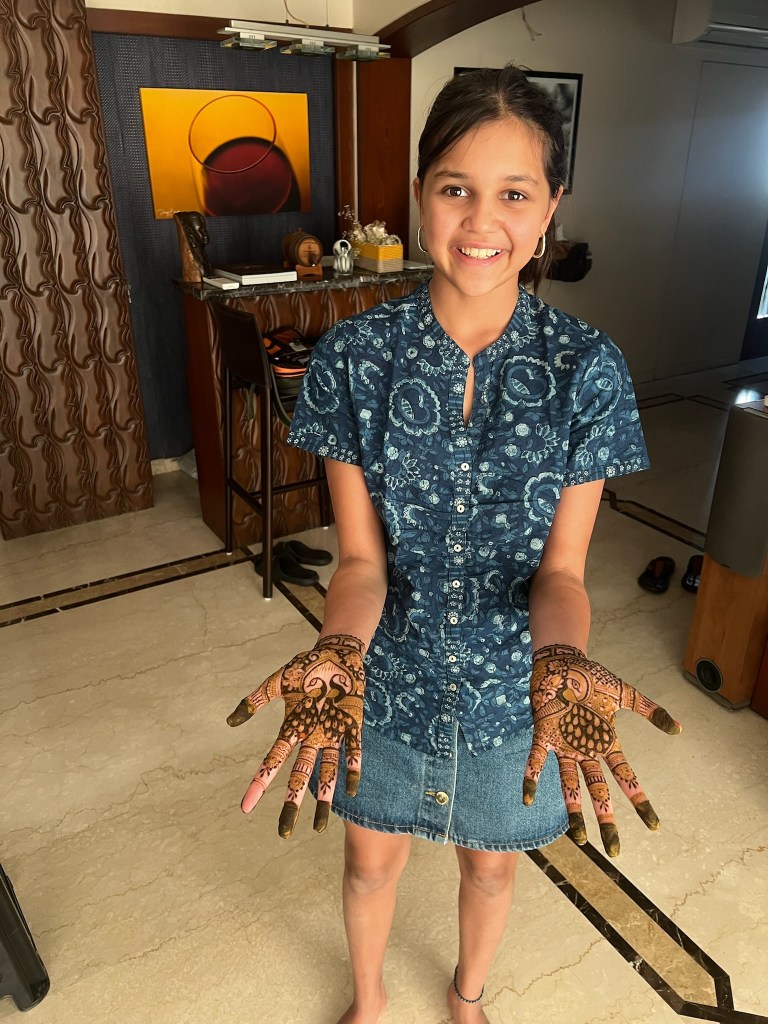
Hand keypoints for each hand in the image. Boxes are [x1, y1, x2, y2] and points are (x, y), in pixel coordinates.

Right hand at [227, 634, 364, 837]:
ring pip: (326, 772)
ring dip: (323, 797)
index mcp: (292, 727)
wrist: (339, 654)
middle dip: (291, 803)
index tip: (245, 807)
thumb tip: (231, 722)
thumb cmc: (308, 666)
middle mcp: (311, 737)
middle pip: (299, 775)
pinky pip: (353, 752)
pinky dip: (351, 770)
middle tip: (284, 833)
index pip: (272, 761)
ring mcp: (333, 734)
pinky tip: (351, 791)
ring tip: (319, 828)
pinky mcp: (353, 725)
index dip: (259, 783)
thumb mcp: (278, 681)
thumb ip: (256, 699)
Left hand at [523, 644, 680, 856]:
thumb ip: (649, 710)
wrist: (563, 662)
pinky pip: (536, 760)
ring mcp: (564, 745)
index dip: (639, 800)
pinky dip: (531, 778)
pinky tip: (527, 799)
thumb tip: (678, 728)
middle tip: (615, 851)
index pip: (626, 777)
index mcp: (605, 742)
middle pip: (599, 790)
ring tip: (579, 839)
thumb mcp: (624, 694)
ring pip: (569, 784)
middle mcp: (585, 749)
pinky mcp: (544, 735)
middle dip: (607, 819)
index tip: (653, 825)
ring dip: (573, 810)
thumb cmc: (592, 678)